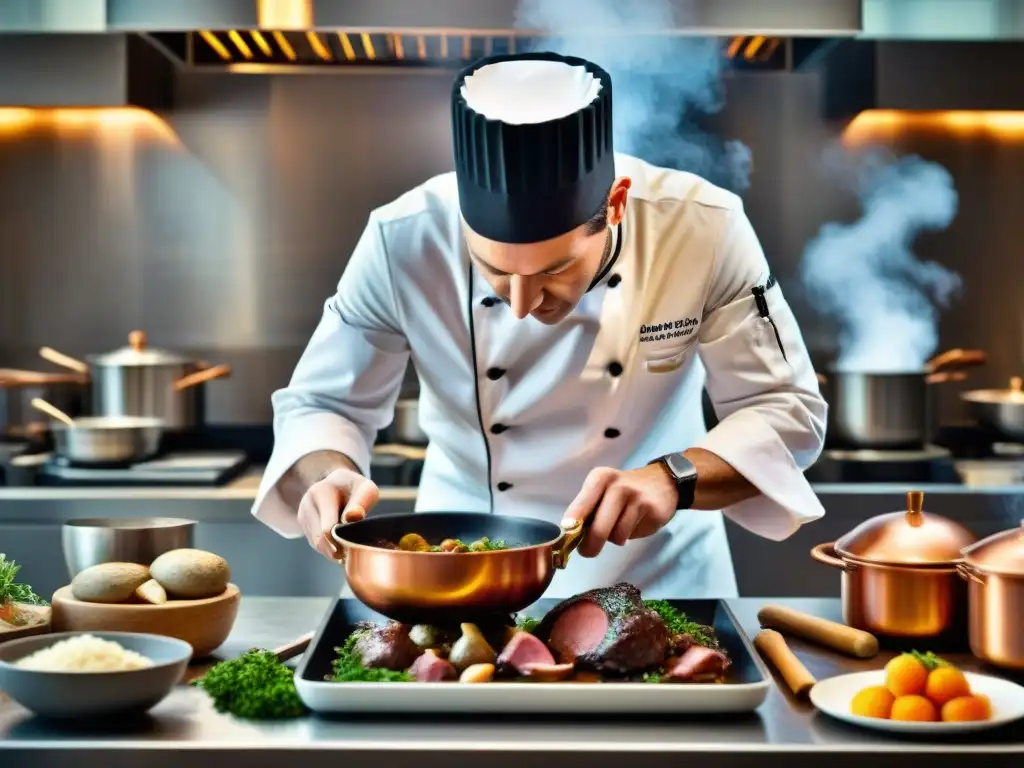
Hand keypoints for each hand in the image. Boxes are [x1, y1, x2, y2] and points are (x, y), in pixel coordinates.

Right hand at [297, 468, 379, 558]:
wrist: (337, 484)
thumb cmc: (355, 489)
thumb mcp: (366, 489)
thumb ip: (361, 501)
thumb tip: (351, 517)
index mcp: (321, 493)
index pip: (327, 527)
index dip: (342, 540)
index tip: (354, 543)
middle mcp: (307, 504)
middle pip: (320, 539)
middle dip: (338, 549)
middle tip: (354, 550)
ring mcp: (303, 516)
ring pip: (317, 545)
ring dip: (333, 550)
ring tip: (349, 546)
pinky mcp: (303, 526)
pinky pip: (315, 544)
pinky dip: (328, 548)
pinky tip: (339, 543)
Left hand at [561, 464, 677, 557]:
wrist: (662, 481)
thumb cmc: (623, 493)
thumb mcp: (602, 493)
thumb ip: (588, 511)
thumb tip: (570, 536)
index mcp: (599, 478)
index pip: (581, 505)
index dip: (572, 524)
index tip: (567, 537)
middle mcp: (616, 484)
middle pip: (598, 527)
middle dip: (591, 545)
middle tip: (588, 552)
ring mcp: (635, 496)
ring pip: (616, 534)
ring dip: (615, 538)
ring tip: (620, 526)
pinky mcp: (650, 508)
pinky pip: (632, 534)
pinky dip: (629, 535)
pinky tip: (634, 523)